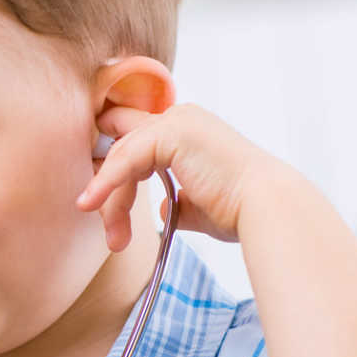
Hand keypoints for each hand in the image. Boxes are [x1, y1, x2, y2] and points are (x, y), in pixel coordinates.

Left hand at [77, 103, 307, 250]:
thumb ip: (175, 202)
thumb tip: (157, 210)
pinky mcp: (171, 133)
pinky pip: (124, 158)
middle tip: (109, 230)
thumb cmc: (240, 211)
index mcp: (188, 131)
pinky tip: (90, 204)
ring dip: (110, 199)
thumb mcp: (197, 206)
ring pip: (120, 156)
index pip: (134, 142)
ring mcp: (176, 121)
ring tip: (114, 238)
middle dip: (105, 186)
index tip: (96, 205)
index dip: (111, 169)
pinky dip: (106, 183)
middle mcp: (181, 118)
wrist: (265, 209)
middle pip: (121, 146)